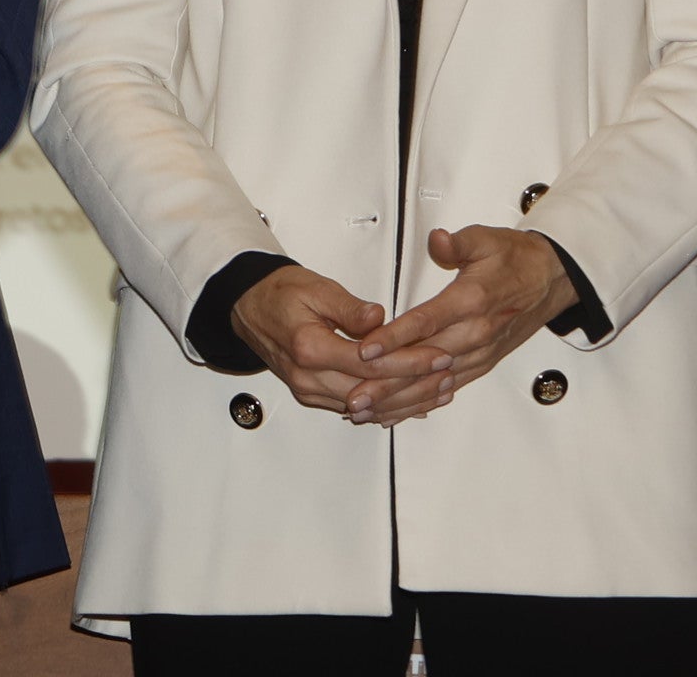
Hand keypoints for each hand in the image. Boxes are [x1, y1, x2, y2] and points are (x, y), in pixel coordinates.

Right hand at [225, 263, 442, 423]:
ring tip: (440, 391)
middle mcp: (307, 376)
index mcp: (308, 347)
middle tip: (448, 374)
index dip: (409, 361)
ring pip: (367, 407)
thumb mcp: (315, 287)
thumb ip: (349, 307)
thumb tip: (379, 318)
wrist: (247, 306)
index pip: (370, 363)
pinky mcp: (311, 395)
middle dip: (416, 385)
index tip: (438, 354)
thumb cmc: (279, 293)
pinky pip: (355, 408)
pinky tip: (413, 403)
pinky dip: (387, 407)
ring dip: (406, 401)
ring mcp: (308, 390)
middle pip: (373, 391)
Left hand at [351, 226, 580, 419]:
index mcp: (472, 301)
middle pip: (424, 362)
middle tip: (356, 395)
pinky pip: (449, 388)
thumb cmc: (514, 260)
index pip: (426, 323)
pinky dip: (422, 402)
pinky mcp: (482, 362)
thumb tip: (438, 241)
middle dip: (388, 381)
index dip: (394, 337)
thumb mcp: (485, 239)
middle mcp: (476, 332)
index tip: (366, 349)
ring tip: (368, 411)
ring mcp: (479, 352)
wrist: (551, 279)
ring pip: (434, 383)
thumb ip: (457, 244)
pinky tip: (399, 411)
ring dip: (400, 399)